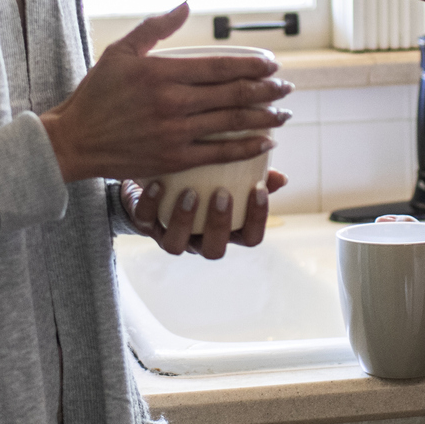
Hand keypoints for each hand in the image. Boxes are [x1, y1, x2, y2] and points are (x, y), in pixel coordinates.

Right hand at [40, 4, 292, 182]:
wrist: (75, 141)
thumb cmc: (97, 94)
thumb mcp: (120, 52)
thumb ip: (155, 27)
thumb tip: (185, 4)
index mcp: (163, 73)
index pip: (221, 67)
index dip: (253, 65)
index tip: (273, 64)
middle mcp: (173, 102)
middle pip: (233, 94)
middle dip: (267, 90)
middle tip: (286, 87)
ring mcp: (175, 132)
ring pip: (232, 122)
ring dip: (265, 117)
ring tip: (284, 113)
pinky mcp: (173, 159)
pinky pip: (219, 152)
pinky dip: (246, 147)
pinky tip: (265, 142)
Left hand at [123, 170, 287, 259]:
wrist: (156, 176)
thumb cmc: (205, 176)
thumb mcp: (228, 173)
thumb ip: (253, 174)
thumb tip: (281, 176)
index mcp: (226, 230)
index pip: (250, 238)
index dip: (257, 220)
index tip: (258, 190)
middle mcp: (198, 239)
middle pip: (214, 250)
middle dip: (219, 224)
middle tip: (221, 194)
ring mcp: (170, 235)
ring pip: (176, 246)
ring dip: (184, 220)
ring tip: (190, 192)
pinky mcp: (144, 224)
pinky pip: (145, 221)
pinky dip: (151, 204)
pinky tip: (158, 183)